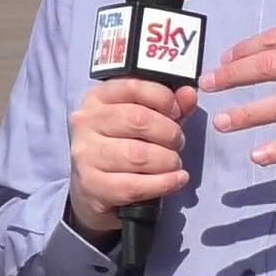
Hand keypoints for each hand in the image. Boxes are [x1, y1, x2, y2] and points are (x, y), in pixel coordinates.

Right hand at [66, 78, 199, 238]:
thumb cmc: (121, 146)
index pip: (133, 87)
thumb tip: (189, 94)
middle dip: (169, 133)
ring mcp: (86, 154)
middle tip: (177, 142)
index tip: (177, 111)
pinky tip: (177, 179)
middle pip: (138, 120)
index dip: (163, 98)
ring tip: (174, 162)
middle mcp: (86, 122)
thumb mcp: (143, 120)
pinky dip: (164, 183)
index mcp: (97, 98)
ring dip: (167, 160)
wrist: (92, 188)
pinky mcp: (92, 185)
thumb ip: (169, 106)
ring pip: (138, 155)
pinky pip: (136, 185)